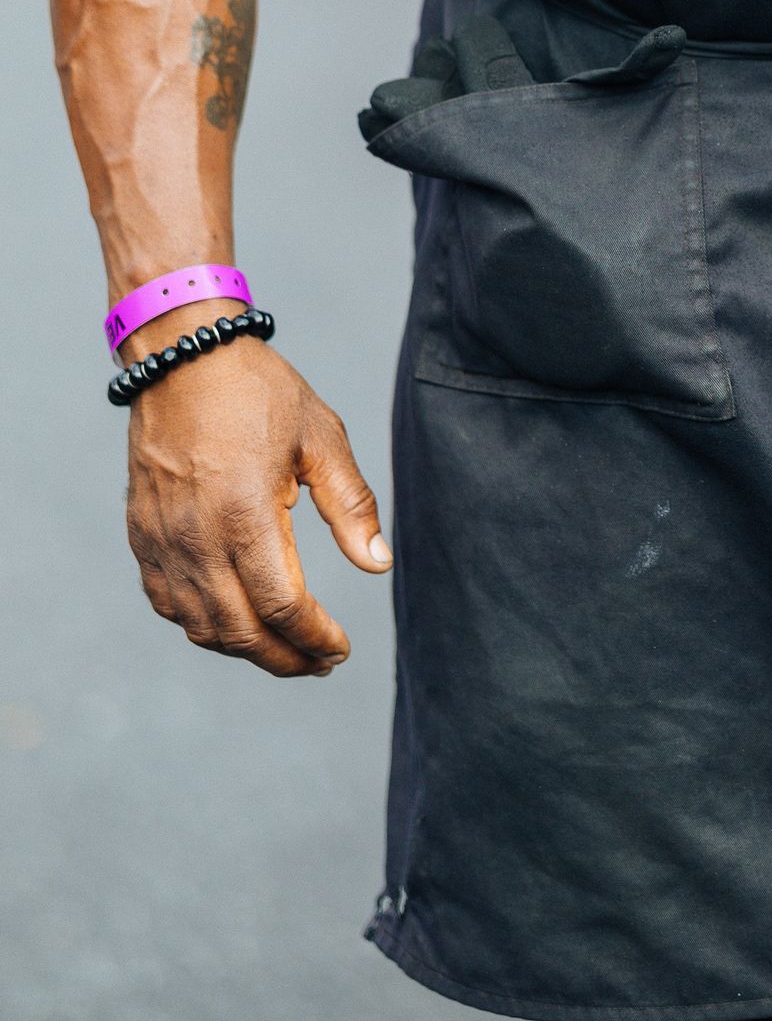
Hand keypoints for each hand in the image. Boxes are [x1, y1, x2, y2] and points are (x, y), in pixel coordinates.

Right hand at [124, 322, 389, 678]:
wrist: (182, 356)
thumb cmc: (259, 392)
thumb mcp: (321, 437)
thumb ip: (351, 505)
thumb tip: (379, 563)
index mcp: (246, 515)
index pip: (284, 608)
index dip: (316, 639)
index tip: (340, 649)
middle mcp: (197, 538)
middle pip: (241, 632)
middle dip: (286, 659)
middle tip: (320, 663)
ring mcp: (163, 541)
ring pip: (202, 627)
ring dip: (245, 649)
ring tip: (285, 648)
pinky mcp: (143, 536)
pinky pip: (168, 603)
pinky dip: (202, 625)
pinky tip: (233, 620)